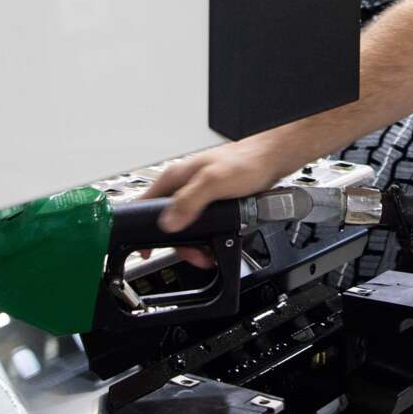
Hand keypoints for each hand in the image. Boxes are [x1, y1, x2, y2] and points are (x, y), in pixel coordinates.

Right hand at [139, 137, 290, 268]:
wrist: (271, 159)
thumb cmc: (246, 162)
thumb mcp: (214, 182)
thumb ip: (190, 201)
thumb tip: (169, 222)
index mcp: (175, 177)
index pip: (144, 204)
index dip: (141, 227)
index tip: (146, 248)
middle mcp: (182, 185)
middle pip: (167, 222)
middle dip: (179, 243)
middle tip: (193, 254)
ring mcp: (196, 193)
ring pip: (184, 226)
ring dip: (194, 243)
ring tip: (207, 252)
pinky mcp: (210, 201)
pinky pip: (201, 225)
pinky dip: (206, 237)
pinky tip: (215, 242)